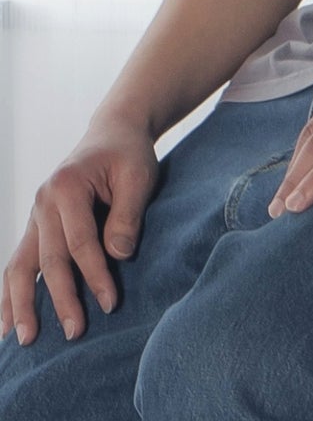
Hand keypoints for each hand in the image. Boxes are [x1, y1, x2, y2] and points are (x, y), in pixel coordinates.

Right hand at [1, 118, 158, 345]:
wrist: (113, 132)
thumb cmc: (128, 154)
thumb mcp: (138, 176)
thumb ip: (128, 214)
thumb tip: (118, 256)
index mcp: (66, 185)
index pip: (80, 241)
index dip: (95, 274)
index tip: (110, 303)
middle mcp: (43, 201)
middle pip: (49, 259)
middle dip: (62, 298)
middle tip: (76, 332)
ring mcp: (35, 214)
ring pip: (21, 265)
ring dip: (21, 304)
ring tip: (25, 340)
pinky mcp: (36, 225)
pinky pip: (19, 262)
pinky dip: (11, 292)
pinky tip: (7, 322)